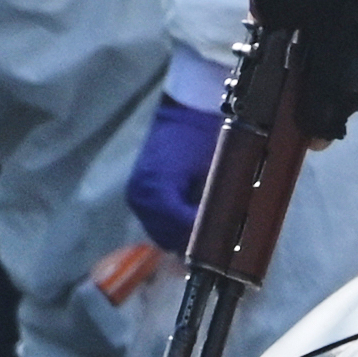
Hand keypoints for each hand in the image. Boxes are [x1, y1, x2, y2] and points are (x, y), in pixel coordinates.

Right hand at [126, 97, 222, 252]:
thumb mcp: (212, 171)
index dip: (202, 237)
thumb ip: (212, 204)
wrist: (185, 111)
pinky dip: (172, 227)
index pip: (180, 226)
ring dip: (181, 236)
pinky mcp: (139, 194)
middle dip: (191, 241)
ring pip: (160, 232)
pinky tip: (191, 225)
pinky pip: (155, 222)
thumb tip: (219, 231)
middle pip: (166, 235)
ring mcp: (137, 195)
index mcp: (157, 188)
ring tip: (205, 237)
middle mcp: (141, 195)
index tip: (220, 241)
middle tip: (216, 244)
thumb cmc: (201, 136)